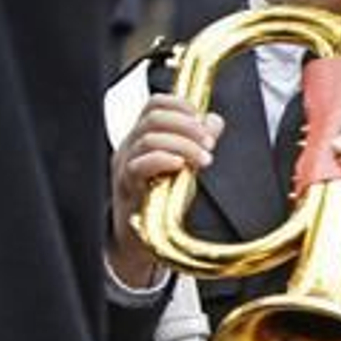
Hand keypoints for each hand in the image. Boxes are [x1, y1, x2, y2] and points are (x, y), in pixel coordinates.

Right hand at [108, 95, 223, 286]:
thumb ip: (199, 139)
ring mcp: (125, 165)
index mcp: (144, 134)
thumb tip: (214, 120)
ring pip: (149, 138)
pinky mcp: (127, 187)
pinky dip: (164, 160)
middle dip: (188, 125)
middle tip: (210, 141)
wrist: (141, 236)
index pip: (156, 104)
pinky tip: (182, 166)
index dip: (181, 104)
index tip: (203, 118)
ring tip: (204, 158)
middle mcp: (131, 146)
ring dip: (184, 144)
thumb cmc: (161, 196)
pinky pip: (140, 165)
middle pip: (154, 117)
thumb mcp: (186, 162)